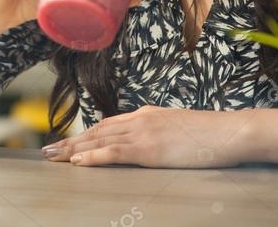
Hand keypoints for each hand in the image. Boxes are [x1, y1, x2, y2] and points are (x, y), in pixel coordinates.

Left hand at [40, 105, 255, 167]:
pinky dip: (92, 156)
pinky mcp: (149, 148)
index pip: (108, 124)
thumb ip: (160, 134)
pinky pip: (113, 152)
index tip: (68, 141)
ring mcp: (143, 132)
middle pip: (97, 130)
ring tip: (52, 156)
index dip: (85, 134)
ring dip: (72, 149)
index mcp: (147, 114)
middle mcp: (140, 119)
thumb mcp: (180, 130)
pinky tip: (77, 162)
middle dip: (70, 141)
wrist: (230, 131)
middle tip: (47, 150)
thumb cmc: (212, 135)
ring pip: (99, 140)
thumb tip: (151, 144)